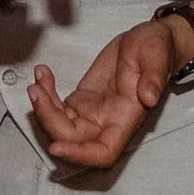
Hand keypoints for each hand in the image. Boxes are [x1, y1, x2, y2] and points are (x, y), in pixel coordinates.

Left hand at [26, 14, 193, 167]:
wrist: (149, 40)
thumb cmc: (157, 50)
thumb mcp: (157, 56)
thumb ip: (154, 77)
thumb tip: (150, 97)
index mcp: (127, 118)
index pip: (102, 151)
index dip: (80, 154)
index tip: (56, 146)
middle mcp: (107, 121)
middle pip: (72, 138)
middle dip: (49, 120)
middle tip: (36, 91)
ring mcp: (92, 112)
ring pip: (60, 124)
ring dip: (43, 107)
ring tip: (38, 80)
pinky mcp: (82, 100)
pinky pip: (57, 107)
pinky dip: (45, 94)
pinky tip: (43, 73)